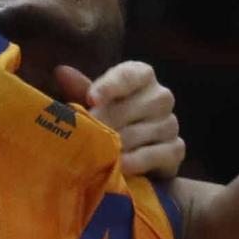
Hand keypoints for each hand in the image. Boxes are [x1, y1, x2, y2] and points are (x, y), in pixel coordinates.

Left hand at [55, 60, 185, 180]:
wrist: (130, 154)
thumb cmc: (108, 120)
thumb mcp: (92, 104)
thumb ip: (80, 89)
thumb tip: (62, 71)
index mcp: (142, 77)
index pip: (131, 74)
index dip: (111, 86)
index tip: (91, 99)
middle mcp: (161, 96)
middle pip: (138, 104)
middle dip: (109, 120)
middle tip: (87, 134)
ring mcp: (171, 123)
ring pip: (146, 130)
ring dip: (121, 143)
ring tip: (99, 152)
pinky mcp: (176, 149)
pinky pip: (159, 154)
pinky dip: (138, 161)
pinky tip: (121, 166)